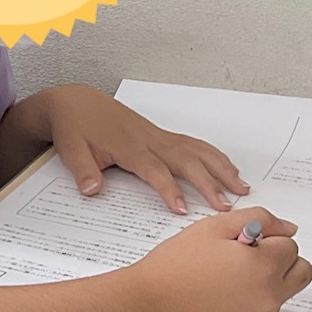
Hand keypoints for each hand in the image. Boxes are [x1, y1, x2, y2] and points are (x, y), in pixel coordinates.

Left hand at [43, 85, 248, 212]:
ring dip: (221, 168)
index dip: (170, 190)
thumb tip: (91, 189)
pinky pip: (193, 144)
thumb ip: (83, 170)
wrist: (76, 102)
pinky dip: (213, 155)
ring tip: (241, 187)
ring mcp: (158, 136)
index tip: (183, 209)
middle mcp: (149, 140)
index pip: (155, 171)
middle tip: (226, 206)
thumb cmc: (75, 126)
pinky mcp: (161, 134)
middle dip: (208, 183)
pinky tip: (228, 167)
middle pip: (186, 161)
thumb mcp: (70, 149)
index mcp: (129, 147)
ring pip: (196, 151)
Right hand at [123, 208, 308, 311]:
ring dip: (263, 285)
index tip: (242, 246)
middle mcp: (270, 294)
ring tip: (223, 283)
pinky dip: (248, 308)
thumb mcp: (211, 228)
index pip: (290, 245)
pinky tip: (217, 302)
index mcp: (262, 264)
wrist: (147, 307)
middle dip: (280, 262)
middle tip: (245, 261)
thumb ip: (257, 219)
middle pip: (301, 272)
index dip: (264, 241)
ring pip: (281, 295)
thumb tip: (287, 228)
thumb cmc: (172, 268)